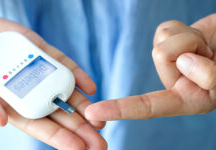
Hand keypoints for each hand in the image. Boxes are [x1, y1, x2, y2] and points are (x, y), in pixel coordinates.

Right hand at [0, 13, 106, 149]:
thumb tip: (0, 120)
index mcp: (9, 105)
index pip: (39, 126)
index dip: (59, 138)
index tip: (80, 149)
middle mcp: (27, 91)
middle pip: (58, 113)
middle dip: (80, 128)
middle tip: (100, 142)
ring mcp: (36, 71)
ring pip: (64, 91)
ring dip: (84, 106)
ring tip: (101, 119)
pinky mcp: (40, 51)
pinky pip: (62, 64)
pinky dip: (76, 75)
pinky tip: (89, 88)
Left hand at [85, 14, 215, 120]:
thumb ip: (211, 77)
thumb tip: (181, 61)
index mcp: (184, 100)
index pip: (147, 107)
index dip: (120, 109)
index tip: (93, 114)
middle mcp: (171, 82)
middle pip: (161, 56)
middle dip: (190, 46)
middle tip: (208, 53)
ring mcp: (166, 62)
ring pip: (162, 42)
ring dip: (191, 38)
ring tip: (205, 48)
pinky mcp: (165, 43)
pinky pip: (165, 29)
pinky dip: (184, 29)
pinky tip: (194, 38)